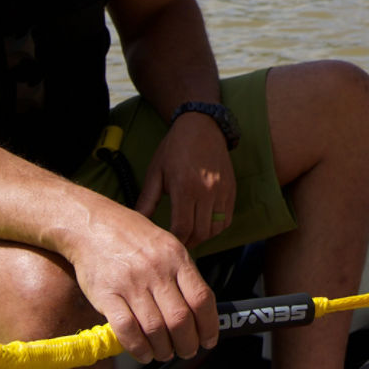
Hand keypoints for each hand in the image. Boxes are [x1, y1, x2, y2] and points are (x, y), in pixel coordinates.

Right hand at [65, 206, 219, 362]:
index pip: (202, 298)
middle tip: (187, 350)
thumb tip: (200, 308)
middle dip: (188, 343)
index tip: (209, 339)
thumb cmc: (131, 236)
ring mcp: (131, 283)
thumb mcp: (167, 244)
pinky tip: (143, 352)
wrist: (92, 225)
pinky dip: (138, 348)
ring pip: (155, 328)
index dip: (209, 326)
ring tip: (165, 352)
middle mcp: (156, 270)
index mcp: (176, 257)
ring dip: (163, 349)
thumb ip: (183, 273)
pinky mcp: (107, 295)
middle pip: (180, 319)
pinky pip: (127, 329)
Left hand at [137, 111, 237, 246]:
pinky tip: (204, 224)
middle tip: (178, 242)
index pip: (183, 228)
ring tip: (190, 235)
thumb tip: (137, 221)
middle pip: (200, 232)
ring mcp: (222, 191)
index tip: (167, 241)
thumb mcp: (156, 172)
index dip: (175, 240)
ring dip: (203, 237)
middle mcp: (207, 191)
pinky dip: (217, 228)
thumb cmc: (175, 148)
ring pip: (216, 229)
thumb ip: (147, 199)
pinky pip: (227, 219)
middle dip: (188, 242)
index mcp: (185, 187)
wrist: (201, 126)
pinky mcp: (231, 190)